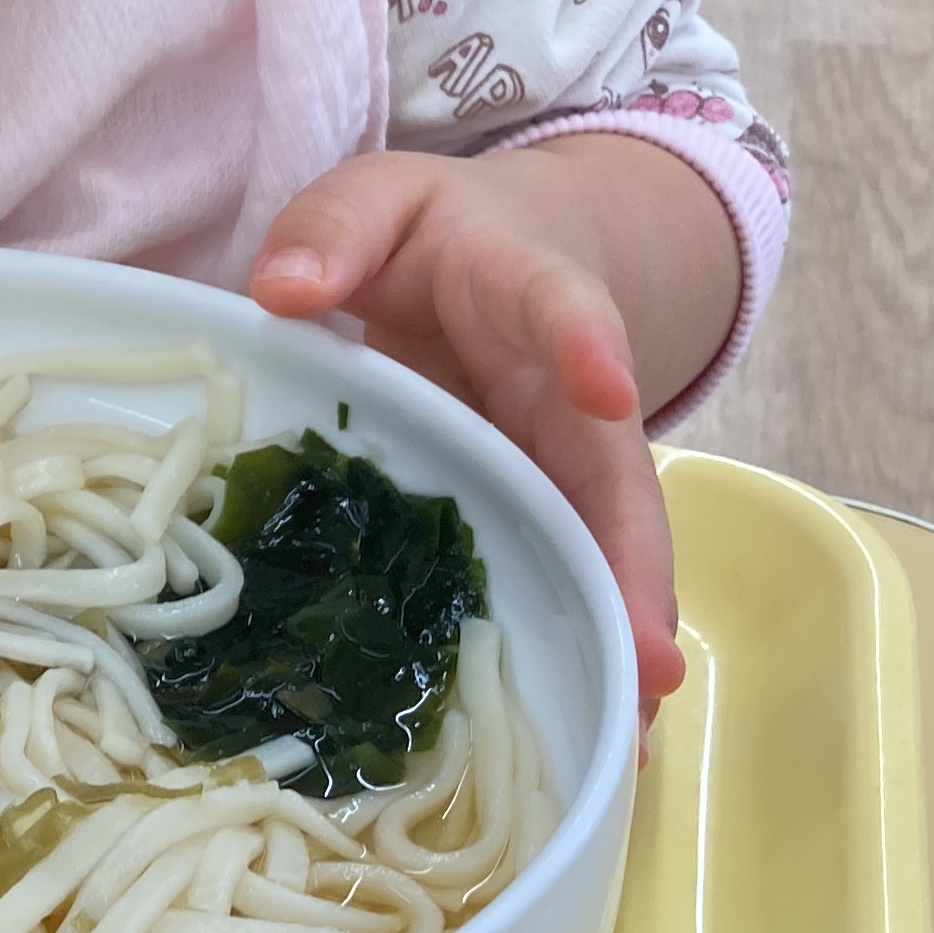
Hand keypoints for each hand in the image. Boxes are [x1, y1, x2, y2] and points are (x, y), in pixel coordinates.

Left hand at [253, 151, 686, 714]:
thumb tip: (283, 290)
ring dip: (619, 632)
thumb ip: (331, 231)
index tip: (607, 386)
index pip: (563, 306)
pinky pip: (564, 573)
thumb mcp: (375, 200)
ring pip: (601, 543)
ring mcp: (559, 456)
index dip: (586, 345)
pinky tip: (599, 732)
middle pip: (611, 469)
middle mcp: (565, 387)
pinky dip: (582, 646)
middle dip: (631, 559)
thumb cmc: (431, 232)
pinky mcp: (538, 505)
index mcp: (527, 289)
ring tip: (631, 729)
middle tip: (650, 655)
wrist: (496, 248)